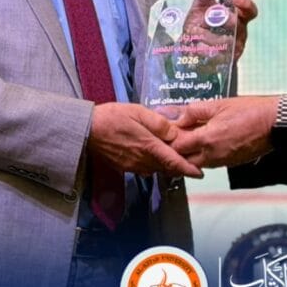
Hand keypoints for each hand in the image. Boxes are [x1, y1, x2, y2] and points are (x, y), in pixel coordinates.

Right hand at [88, 103, 202, 177]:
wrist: (86, 130)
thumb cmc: (113, 117)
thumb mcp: (138, 112)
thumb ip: (159, 123)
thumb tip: (176, 134)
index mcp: (149, 146)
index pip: (173, 162)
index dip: (188, 169)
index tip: (200, 174)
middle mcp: (142, 160)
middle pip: (166, 167)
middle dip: (179, 165)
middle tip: (190, 158)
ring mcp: (133, 165)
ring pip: (156, 168)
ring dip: (166, 164)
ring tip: (173, 154)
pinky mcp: (125, 167)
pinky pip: (144, 168)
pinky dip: (153, 163)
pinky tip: (153, 153)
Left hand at [172, 96, 277, 167]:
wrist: (274, 124)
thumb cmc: (249, 111)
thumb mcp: (219, 104)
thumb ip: (195, 111)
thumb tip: (180, 118)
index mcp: (206, 139)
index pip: (177, 146)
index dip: (171, 139)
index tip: (169, 130)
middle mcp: (212, 155)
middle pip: (184, 160)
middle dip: (179, 150)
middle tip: (178, 136)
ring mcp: (222, 162)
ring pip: (197, 164)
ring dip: (192, 154)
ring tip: (193, 138)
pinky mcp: (231, 164)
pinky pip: (211, 163)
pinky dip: (205, 156)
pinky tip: (208, 142)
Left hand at [193, 0, 257, 60]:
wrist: (189, 49)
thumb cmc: (198, 24)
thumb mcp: (199, 6)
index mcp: (238, 17)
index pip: (250, 10)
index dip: (244, 3)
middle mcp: (240, 33)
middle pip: (237, 24)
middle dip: (221, 19)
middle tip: (208, 18)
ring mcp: (234, 48)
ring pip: (225, 41)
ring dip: (207, 35)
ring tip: (195, 34)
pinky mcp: (224, 62)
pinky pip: (215, 54)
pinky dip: (202, 48)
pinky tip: (195, 45)